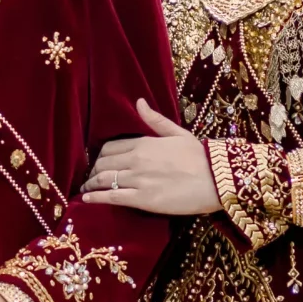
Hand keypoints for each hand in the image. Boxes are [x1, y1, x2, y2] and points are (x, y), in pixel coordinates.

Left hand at [81, 98, 218, 214]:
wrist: (217, 179)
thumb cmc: (200, 156)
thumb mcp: (178, 132)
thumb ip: (155, 120)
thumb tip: (138, 102)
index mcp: (144, 142)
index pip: (110, 147)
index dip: (101, 156)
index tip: (98, 162)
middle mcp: (136, 159)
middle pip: (103, 163)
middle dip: (94, 170)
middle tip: (91, 177)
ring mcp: (138, 180)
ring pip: (104, 179)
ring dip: (91, 184)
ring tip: (86, 188)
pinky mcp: (143, 199)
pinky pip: (111, 197)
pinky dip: (95, 197)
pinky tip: (86, 199)